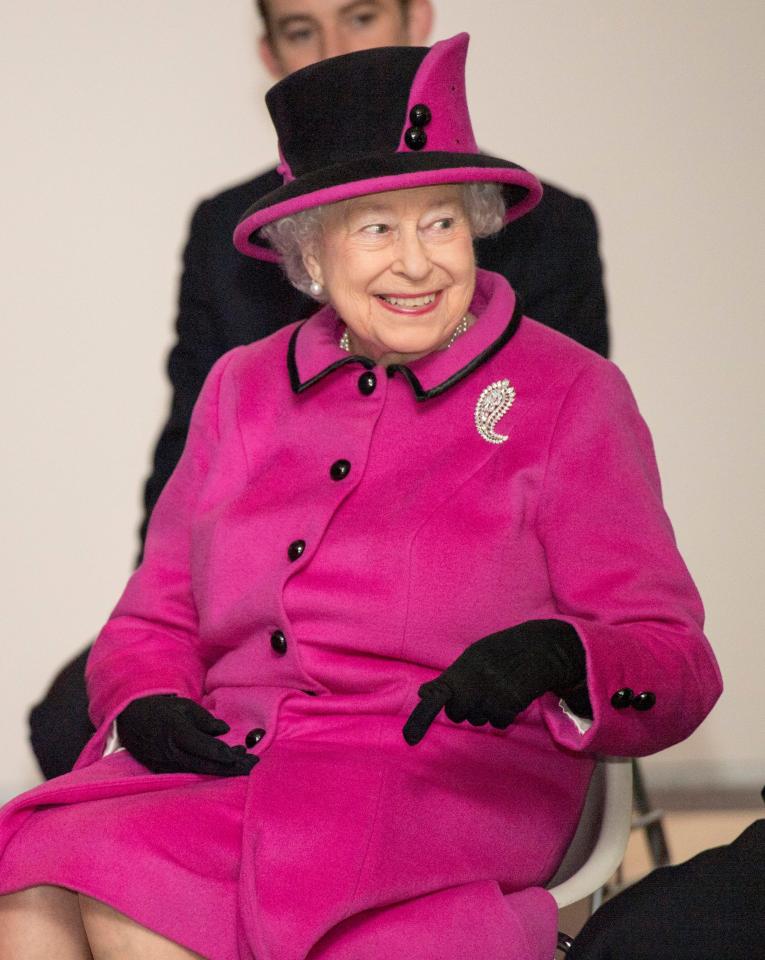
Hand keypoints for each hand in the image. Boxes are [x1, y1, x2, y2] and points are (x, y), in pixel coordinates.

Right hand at [116, 694, 257, 775]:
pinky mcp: (163, 771)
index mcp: (175, 732)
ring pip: (199, 772)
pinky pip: (189, 774)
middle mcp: (170, 752)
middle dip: (230, 768)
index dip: (223, 753)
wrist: (131, 719)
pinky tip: (225, 766)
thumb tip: (223, 729)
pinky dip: (209, 771)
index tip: (242, 754)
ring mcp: (165, 765)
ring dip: (223, 770)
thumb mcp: (184, 706)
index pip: (203, 747)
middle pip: (204, 765)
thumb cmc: (162, 710)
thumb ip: (204, 719)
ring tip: (245, 764)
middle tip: (252, 766)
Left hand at [403, 620, 588, 744]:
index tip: (409, 738)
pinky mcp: (508, 711)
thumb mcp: (469, 660)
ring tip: (498, 686)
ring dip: (486, 709)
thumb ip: (447, 680)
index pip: (436, 698)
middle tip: (480, 685)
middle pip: (457, 715)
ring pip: (478, 719)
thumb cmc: (498, 654)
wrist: (534, 651)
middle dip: (464, 706)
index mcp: (459, 675)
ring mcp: (489, 702)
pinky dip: (503, 713)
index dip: (421, 718)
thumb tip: (423, 693)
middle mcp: (471, 691)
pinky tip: (509, 695)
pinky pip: (497, 723)